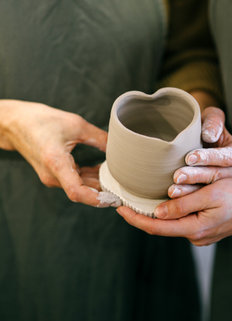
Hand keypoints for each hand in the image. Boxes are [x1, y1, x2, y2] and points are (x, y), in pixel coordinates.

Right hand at [1, 100, 118, 206]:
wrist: (18, 123)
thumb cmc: (43, 121)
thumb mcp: (77, 125)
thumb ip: (100, 138)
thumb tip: (120, 148)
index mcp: (56, 162)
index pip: (77, 192)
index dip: (97, 199)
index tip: (113, 199)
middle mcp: (52, 174)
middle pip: (82, 190)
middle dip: (103, 190)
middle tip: (124, 186)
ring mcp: (51, 176)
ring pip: (79, 186)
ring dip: (97, 183)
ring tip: (116, 176)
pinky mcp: (53, 174)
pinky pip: (73, 181)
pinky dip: (88, 178)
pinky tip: (101, 170)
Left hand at [117, 177, 231, 244]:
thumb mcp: (210, 195)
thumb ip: (182, 205)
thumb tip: (157, 212)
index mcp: (195, 230)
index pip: (157, 227)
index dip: (135, 218)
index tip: (119, 208)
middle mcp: (195, 237)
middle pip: (161, 227)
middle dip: (141, 216)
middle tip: (123, 202)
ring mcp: (200, 235)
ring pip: (170, 224)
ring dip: (154, 214)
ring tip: (137, 200)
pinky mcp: (204, 229)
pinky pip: (181, 222)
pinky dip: (168, 214)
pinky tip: (161, 202)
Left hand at [169, 107, 231, 198]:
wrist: (208, 142)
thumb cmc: (209, 127)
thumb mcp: (214, 118)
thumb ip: (214, 122)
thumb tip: (209, 136)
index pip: (227, 157)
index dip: (208, 157)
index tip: (189, 157)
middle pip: (217, 176)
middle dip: (196, 176)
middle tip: (177, 176)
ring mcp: (230, 187)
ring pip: (210, 192)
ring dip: (190, 191)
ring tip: (173, 190)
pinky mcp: (218, 198)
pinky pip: (203, 201)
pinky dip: (187, 200)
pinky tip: (174, 201)